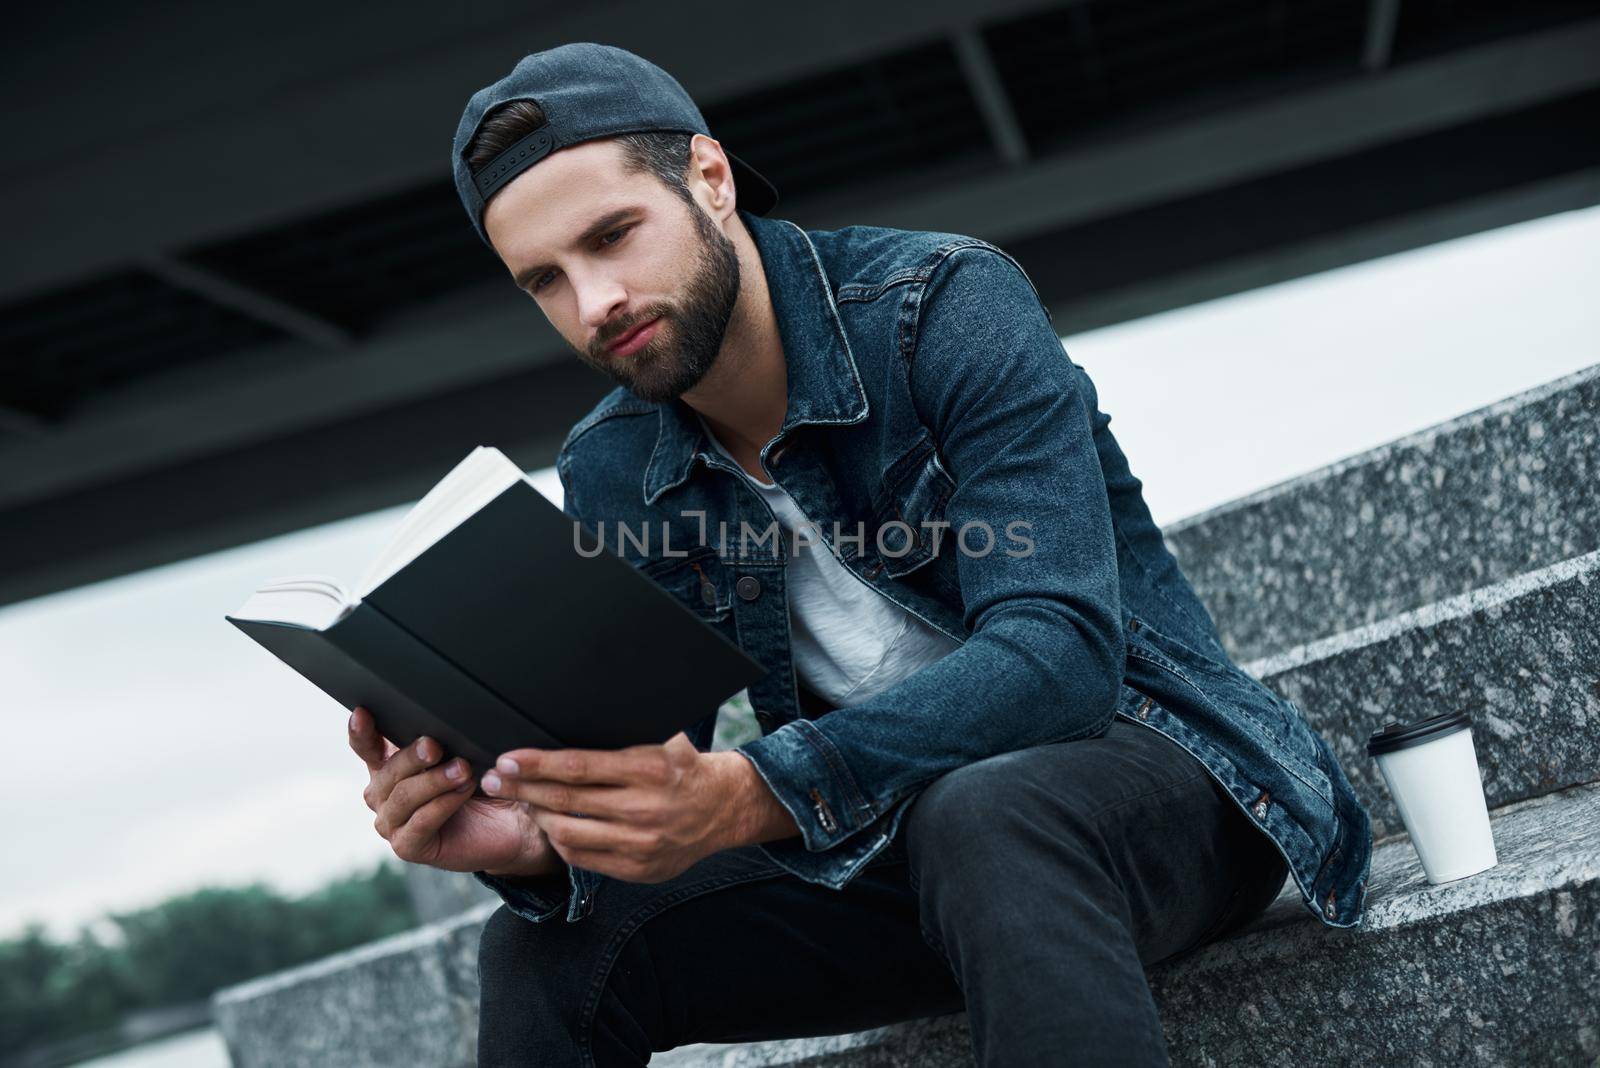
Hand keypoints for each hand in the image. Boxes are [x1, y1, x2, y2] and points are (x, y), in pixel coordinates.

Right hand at [348, 706, 559, 877]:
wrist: (506, 823)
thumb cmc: (478, 783)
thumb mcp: (458, 754)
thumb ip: (438, 740)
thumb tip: (435, 718)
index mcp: (388, 768)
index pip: (366, 747)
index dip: (361, 731)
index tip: (362, 713)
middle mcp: (382, 796)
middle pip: (388, 772)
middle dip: (412, 757)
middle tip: (435, 745)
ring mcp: (391, 823)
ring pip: (404, 797)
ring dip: (434, 781)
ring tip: (463, 769)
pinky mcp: (408, 846)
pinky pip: (421, 822)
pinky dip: (443, 804)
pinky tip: (463, 791)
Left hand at [480, 732, 797, 883]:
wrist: (723, 808)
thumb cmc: (683, 766)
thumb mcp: (665, 737)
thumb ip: (626, 728)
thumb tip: (574, 705)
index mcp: (648, 769)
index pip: (578, 767)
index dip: (536, 764)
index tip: (506, 759)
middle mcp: (643, 808)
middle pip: (565, 800)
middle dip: (521, 789)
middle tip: (492, 780)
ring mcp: (640, 843)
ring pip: (568, 833)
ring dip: (536, 816)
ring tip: (519, 801)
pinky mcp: (637, 868)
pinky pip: (583, 858)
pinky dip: (560, 840)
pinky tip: (549, 824)